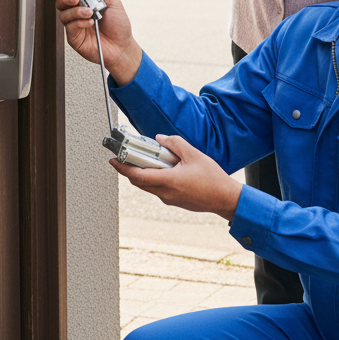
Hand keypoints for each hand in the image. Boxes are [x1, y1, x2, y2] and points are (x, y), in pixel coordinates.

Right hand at [51, 0, 141, 83]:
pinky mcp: (74, 38)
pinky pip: (70, 27)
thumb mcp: (114, 3)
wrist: (122, 47)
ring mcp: (75, 25)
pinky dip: (79, 23)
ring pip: (64, 14)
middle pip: (61, 1)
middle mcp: (77, 13)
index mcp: (86, 3)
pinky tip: (90, 23)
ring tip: (89, 13)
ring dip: (76, 11)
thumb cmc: (119, 27)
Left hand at [112, 134, 242, 220]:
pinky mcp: (174, 201)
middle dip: (130, 169)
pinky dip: (155, 178)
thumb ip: (175, 143)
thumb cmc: (212, 179)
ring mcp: (169, 199)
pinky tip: (164, 168)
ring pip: (148, 186)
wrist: (224, 199)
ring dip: (144, 173)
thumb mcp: (194, 154)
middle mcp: (165, 193)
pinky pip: (158, 189)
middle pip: (139, 182)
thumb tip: (160, 138)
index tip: (113, 160)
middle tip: (127, 156)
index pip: (137, 176)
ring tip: (148, 159)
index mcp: (168, 181)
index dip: (123, 168)